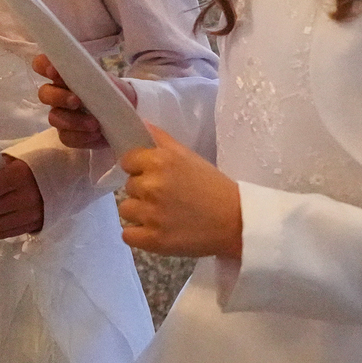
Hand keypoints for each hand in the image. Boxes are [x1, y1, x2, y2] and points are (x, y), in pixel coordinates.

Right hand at [33, 54, 136, 149]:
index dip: (43, 66)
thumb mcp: (112, 83)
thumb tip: (91, 79)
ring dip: (73, 121)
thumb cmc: (115, 94)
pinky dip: (81, 136)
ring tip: (94, 124)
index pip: (42, 65)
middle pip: (44, 93)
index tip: (54, 71)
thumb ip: (100, 79)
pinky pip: (66, 137)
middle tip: (77, 102)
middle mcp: (58, 94)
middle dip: (58, 97)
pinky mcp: (68, 134)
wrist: (126, 117)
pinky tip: (95, 134)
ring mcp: (61, 115)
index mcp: (65, 76)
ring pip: (54, 117)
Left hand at [118, 125, 242, 259]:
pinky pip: (128, 235)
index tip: (152, 175)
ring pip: (126, 210)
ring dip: (140, 213)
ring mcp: (151, 214)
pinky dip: (138, 235)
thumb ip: (161, 138)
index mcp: (160, 161)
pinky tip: (155, 231)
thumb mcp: (188, 155)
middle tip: (166, 197)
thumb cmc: (213, 186)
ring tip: (162, 215)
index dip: (138, 168)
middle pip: (128, 186)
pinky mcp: (153, 240)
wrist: (235, 222)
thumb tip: (139, 122)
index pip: (127, 161)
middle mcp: (151, 186)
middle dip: (143, 191)